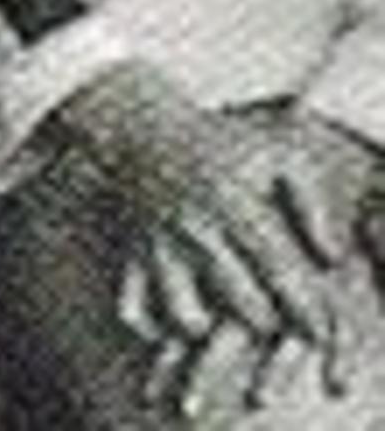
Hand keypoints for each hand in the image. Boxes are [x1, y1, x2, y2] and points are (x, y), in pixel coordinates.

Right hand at [53, 61, 361, 415]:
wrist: (149, 132)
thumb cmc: (219, 145)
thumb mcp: (276, 155)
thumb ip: (311, 201)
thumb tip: (330, 257)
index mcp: (235, 204)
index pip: (278, 269)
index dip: (305, 308)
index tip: (318, 330)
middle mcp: (195, 231)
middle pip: (238, 302)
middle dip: (265, 322)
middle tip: (272, 318)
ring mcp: (159, 246)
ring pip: (183, 316)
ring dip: (210, 327)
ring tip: (222, 317)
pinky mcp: (132, 254)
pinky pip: (132, 308)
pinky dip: (152, 326)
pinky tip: (176, 316)